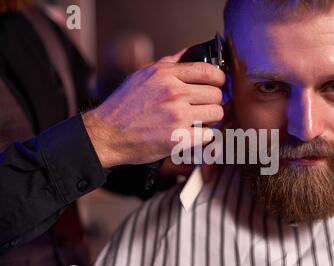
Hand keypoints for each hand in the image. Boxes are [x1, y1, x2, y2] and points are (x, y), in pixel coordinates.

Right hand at [82, 49, 225, 167]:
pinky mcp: (179, 138)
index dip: (218, 79)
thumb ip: (169, 64)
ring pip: (216, 114)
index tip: (217, 85)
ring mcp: (177, 116)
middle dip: (212, 102)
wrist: (107, 134)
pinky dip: (202, 136)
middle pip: (216, 94)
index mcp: (166, 74)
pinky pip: (209, 135)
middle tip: (202, 107)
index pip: (209, 71)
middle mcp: (173, 92)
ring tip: (196, 121)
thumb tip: (191, 51)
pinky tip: (191, 135)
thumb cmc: (124, 106)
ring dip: (209, 119)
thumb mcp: (143, 75)